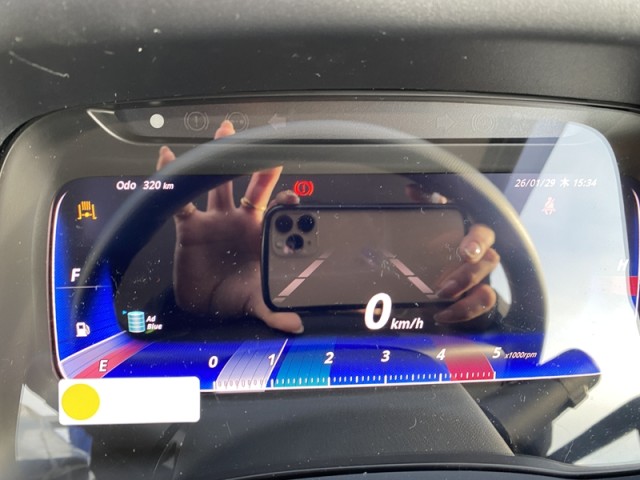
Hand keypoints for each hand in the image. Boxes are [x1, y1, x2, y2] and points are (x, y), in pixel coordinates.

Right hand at [157, 120, 303, 333]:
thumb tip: (296, 325)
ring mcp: (215, 220)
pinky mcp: (190, 226)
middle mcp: (239, 221)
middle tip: (269, 144)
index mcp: (258, 235)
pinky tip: (168, 158)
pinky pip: (181, 200)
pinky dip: (172, 180)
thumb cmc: (232, 296)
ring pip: (220, 183)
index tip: (294, 197)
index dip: (286, 202)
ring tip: (226, 131)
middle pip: (253, 187)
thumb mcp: (256, 303)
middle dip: (261, 165)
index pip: (276, 212)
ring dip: (221, 159)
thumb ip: (275, 312)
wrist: (203, 305)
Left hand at [405, 184, 499, 323]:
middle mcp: (480, 256)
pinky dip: (463, 312)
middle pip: (490, 261)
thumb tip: (412, 190)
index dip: (478, 242)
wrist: (431, 275)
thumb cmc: (434, 241)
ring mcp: (481, 279)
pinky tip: (442, 314)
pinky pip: (481, 307)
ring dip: (464, 296)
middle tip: (446, 286)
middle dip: (468, 275)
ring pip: (487, 287)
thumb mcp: (428, 219)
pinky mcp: (477, 299)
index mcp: (470, 234)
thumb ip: (425, 203)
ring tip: (440, 297)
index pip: (484, 233)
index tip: (466, 253)